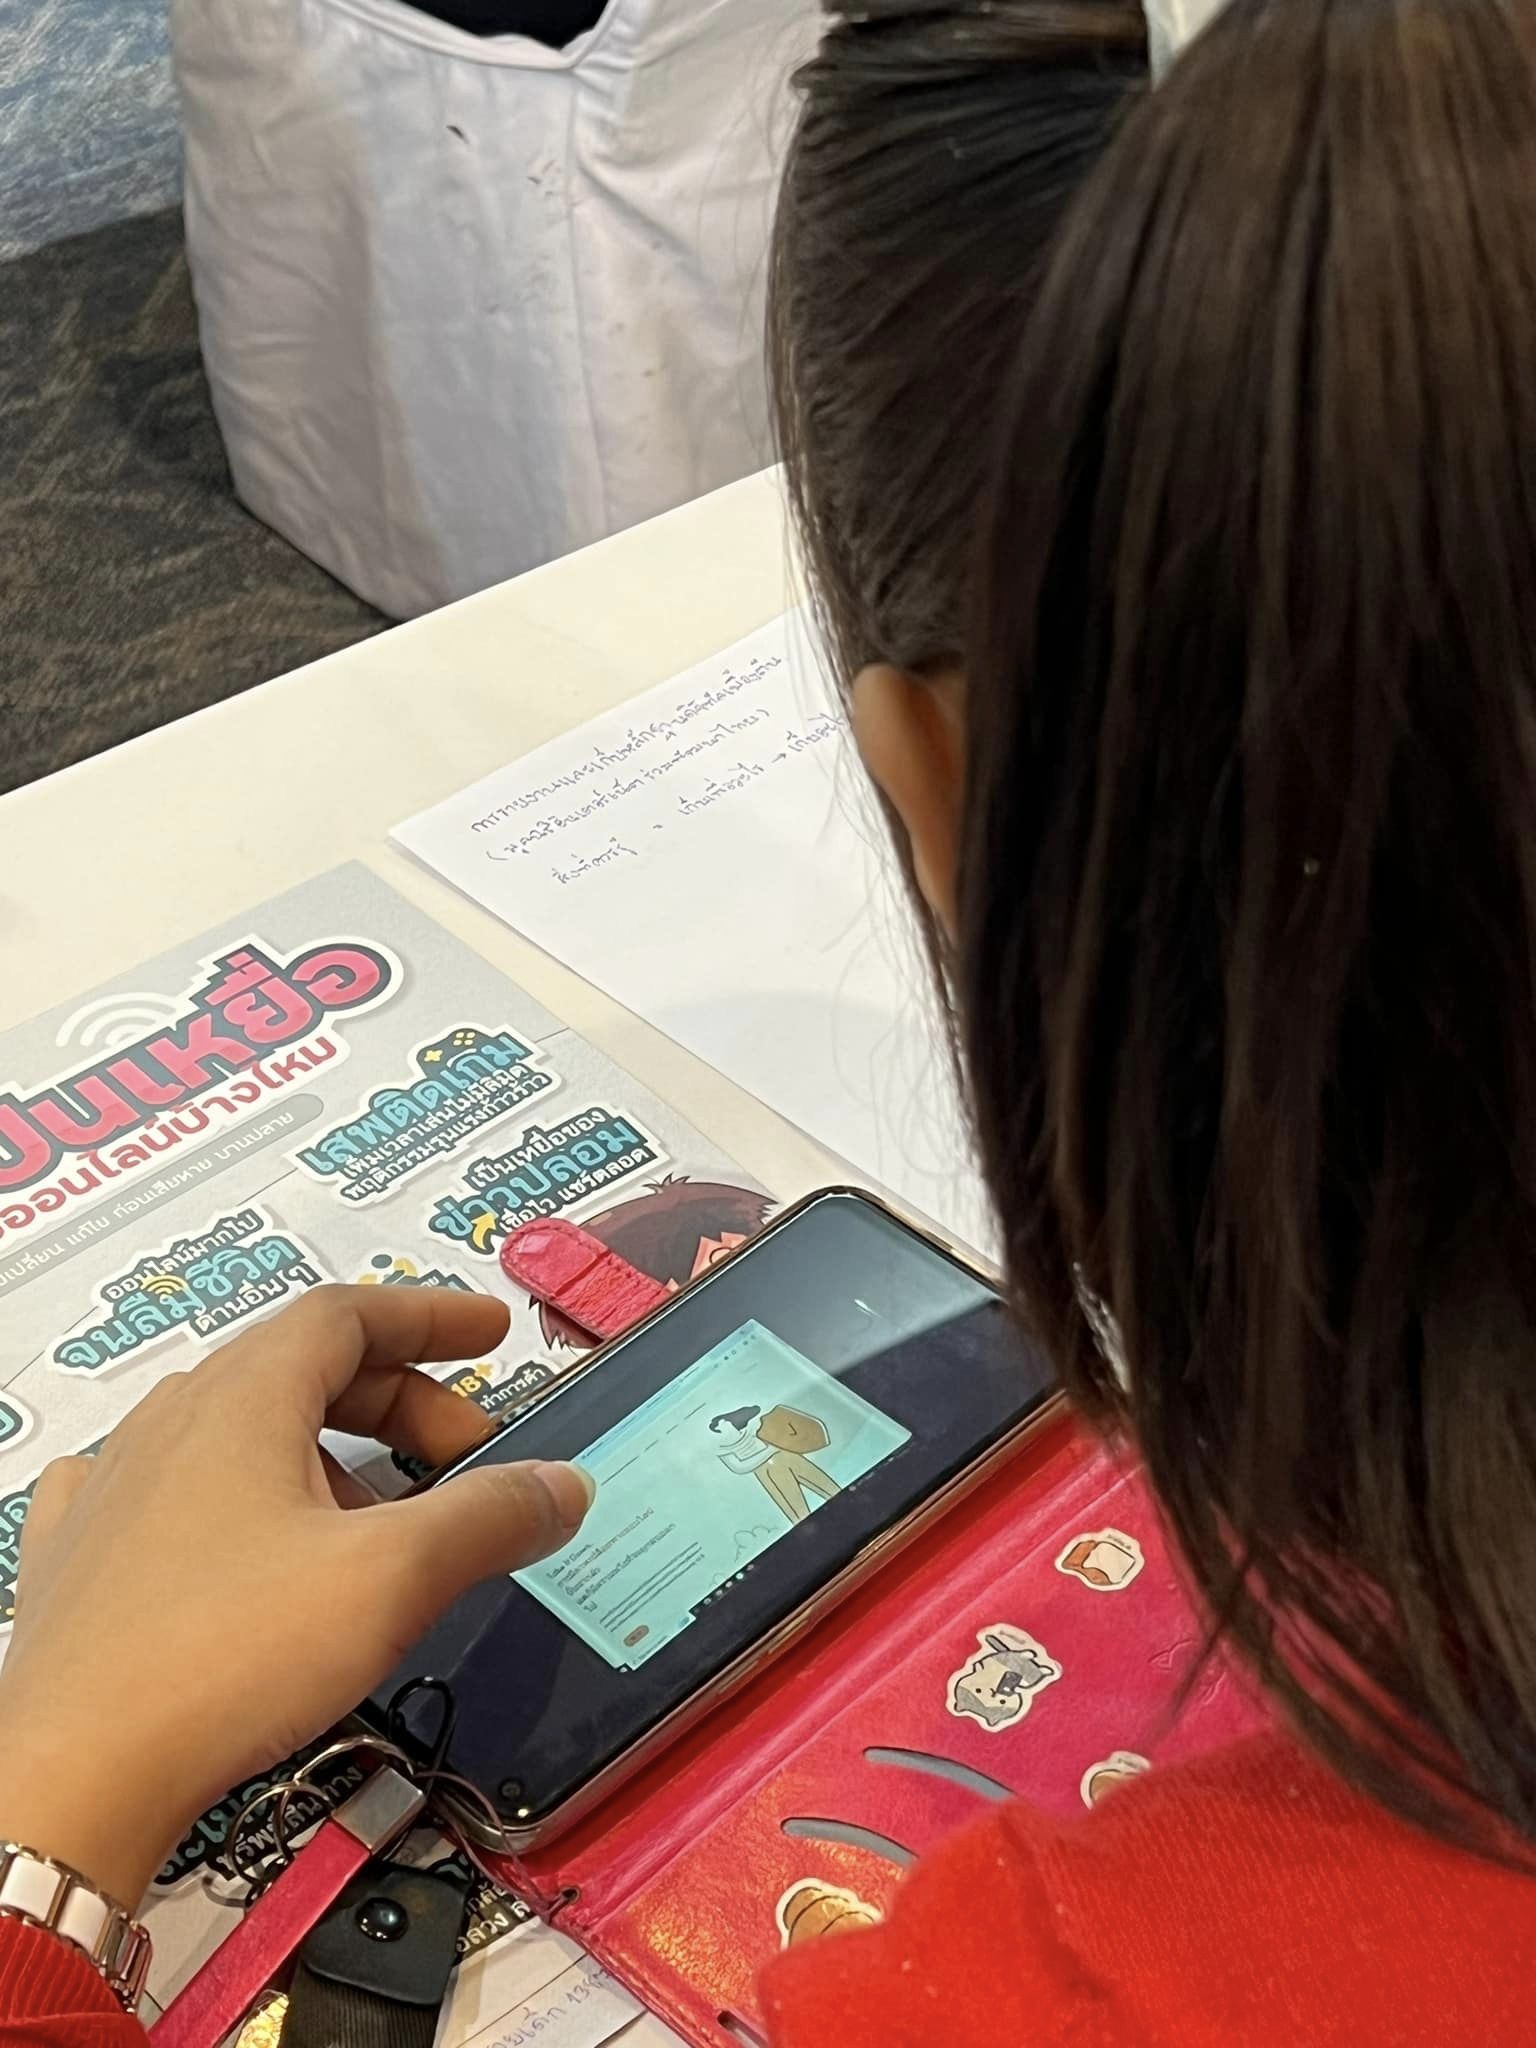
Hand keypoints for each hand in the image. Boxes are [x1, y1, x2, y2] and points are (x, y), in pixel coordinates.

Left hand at [0, 1285, 592, 1905]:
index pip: (350, 1313)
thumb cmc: (221, 1658)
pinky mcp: (82, 1558)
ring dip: (326, 1453)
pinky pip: (169, 1490)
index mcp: (244, 1398)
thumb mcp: (393, 1578)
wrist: (71, 1776)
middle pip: (303, 1368)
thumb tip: (562, 1486)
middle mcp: (173, 1420)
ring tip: (379, 1521)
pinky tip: (245, 1536)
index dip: (431, 1316)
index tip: (490, 1332)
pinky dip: (234, 1496)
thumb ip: (490, 1519)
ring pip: (239, 1430)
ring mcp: (116, 1486)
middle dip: (400, 1401)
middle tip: (467, 1453)